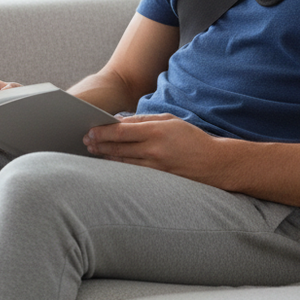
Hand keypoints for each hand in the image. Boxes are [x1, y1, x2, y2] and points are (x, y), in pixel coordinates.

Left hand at [83, 114, 232, 186]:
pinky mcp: (157, 179)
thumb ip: (144, 120)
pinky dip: (119, 167)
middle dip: (99, 144)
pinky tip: (110, 163)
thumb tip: (119, 121)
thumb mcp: (170, 120)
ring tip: (93, 151)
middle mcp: (154, 150)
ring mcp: (155, 167)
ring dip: (105, 156)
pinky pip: (132, 173)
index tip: (90, 130)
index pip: (122, 131)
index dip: (103, 131)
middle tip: (85, 141)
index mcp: (156, 131)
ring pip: (123, 162)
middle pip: (118, 147)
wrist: (214, 163)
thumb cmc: (191, 138)